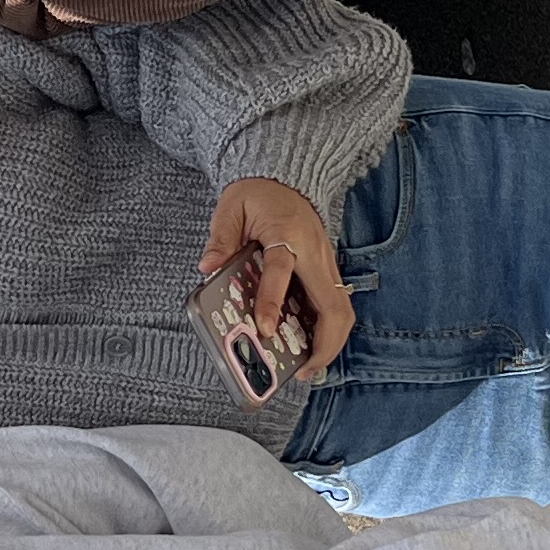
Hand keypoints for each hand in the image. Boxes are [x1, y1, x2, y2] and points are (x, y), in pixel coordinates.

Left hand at [202, 176, 352, 371]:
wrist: (286, 179)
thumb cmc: (259, 194)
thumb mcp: (232, 207)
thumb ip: (221, 238)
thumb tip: (208, 267)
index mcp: (287, 233)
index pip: (282, 271)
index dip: (272, 301)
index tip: (263, 328)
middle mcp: (314, 252)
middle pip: (333, 305)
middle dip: (323, 343)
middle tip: (302, 370)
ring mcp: (326, 263)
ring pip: (342, 310)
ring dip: (331, 342)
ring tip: (309, 367)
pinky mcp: (327, 271)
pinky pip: (336, 306)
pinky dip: (329, 331)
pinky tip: (311, 348)